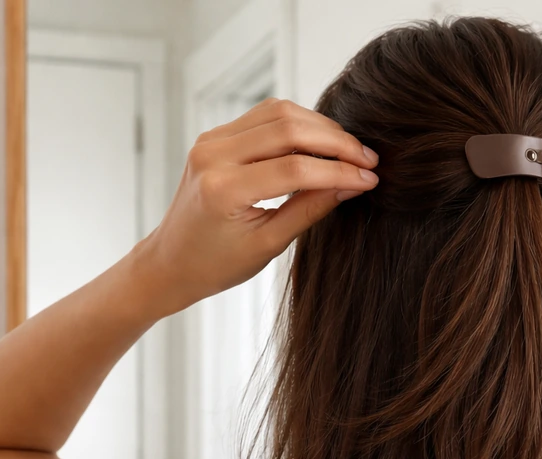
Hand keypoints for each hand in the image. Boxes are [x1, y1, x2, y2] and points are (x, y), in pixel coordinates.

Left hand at [134, 97, 379, 314]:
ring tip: (350, 150)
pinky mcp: (216, 136)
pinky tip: (323, 143)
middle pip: (288, 128)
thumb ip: (311, 209)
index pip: (295, 168)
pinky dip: (299, 124)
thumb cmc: (217, 263)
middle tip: (369, 159)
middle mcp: (213, 156)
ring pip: (279, 112)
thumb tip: (353, 183)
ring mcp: (211, 140)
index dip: (339, 170)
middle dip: (336, 142)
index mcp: (223, 190)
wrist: (172, 260)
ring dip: (321, 127)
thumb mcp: (269, 244)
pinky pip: (265, 116)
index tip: (370, 178)